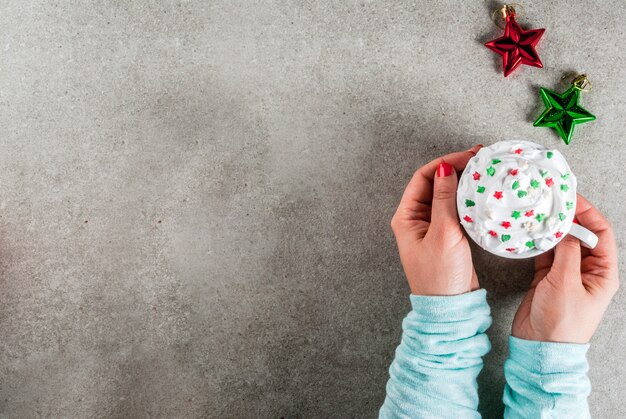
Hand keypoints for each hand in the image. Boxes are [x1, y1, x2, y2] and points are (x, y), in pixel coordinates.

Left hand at [390, 145, 482, 295]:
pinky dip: (468, 198)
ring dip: (463, 182)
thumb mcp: (443, 233)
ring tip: (484, 170)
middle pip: (435, 184)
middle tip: (480, 158)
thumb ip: (444, 200)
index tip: (467, 156)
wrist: (451, 307)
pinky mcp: (447, 235)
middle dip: (456, 168)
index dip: (444, 163)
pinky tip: (482, 192)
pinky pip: (456, 209)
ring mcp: (432, 227)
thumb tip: (444, 168)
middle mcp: (416, 219)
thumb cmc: (441, 275)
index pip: (423, 178)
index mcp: (406, 217)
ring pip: (447, 195)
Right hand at [512, 194, 619, 342]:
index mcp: (602, 273)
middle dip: (568, 218)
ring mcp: (565, 274)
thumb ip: (567, 253)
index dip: (588, 214)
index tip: (571, 199)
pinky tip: (530, 233)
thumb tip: (567, 228)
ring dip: (551, 229)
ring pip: (561, 243)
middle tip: (551, 202)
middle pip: (581, 236)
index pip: (600, 234)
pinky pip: (544, 254)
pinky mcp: (546, 278)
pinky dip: (538, 243)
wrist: (540, 348)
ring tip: (538, 213)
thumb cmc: (562, 322)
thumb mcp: (566, 283)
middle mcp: (586, 271)